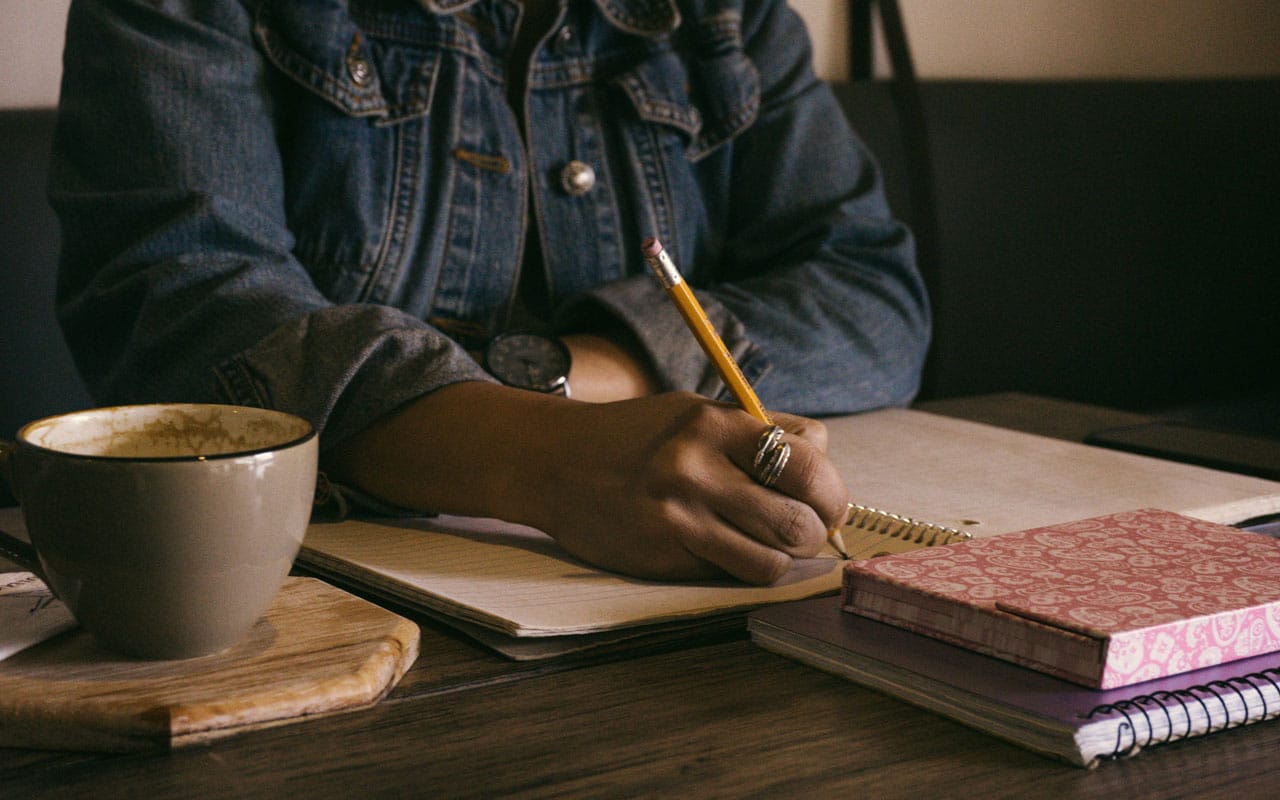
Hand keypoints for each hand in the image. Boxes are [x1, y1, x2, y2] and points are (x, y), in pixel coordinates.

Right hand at [326, 384, 848, 584]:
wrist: (553, 462)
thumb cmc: (636, 436)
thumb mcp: (694, 411)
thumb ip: (756, 430)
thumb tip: (823, 460)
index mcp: (714, 423)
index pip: (809, 458)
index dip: (829, 485)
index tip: (824, 497)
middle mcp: (698, 469)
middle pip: (800, 515)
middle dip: (816, 528)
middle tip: (808, 529)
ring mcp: (679, 518)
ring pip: (773, 560)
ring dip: (783, 557)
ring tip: (770, 544)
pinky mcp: (663, 556)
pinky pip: (731, 574)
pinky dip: (743, 568)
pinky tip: (727, 550)